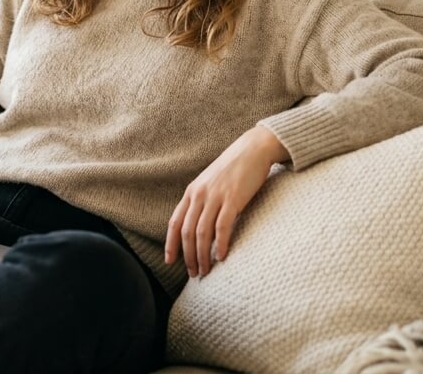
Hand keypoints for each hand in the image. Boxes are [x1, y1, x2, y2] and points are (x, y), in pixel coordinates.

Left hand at [165, 126, 287, 277]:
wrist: (252, 149)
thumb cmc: (233, 169)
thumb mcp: (210, 183)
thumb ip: (202, 201)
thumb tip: (198, 226)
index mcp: (191, 192)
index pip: (174, 223)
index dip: (170, 244)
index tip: (170, 262)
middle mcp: (199, 195)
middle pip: (187, 232)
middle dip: (188, 256)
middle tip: (193, 273)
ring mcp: (215, 196)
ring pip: (202, 232)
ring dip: (202, 255)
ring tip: (206, 271)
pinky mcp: (233, 199)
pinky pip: (222, 227)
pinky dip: (220, 244)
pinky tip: (221, 257)